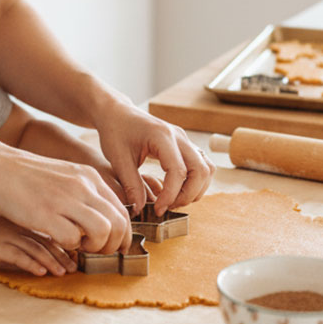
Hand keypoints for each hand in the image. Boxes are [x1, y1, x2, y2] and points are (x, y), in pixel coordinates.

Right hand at [0, 149, 131, 253]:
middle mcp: (82, 186)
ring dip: (95, 247)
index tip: (115, 246)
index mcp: (89, 177)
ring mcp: (65, 199)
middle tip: (99, 252)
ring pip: (102, 231)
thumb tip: (103, 214)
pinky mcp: (45, 214)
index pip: (122, 210)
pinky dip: (71, 247)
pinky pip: (72, 239)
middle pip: (118, 223)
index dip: (123, 234)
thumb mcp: (66, 174)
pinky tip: (60, 242)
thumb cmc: (28, 175)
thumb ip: (85, 191)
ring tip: (81, 248)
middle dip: (114, 244)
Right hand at [0, 207, 77, 276]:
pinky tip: (41, 272)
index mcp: (24, 221)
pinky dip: (32, 264)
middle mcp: (20, 227)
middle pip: (47, 242)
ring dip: (52, 262)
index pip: (50, 232)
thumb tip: (38, 248)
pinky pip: (18, 256)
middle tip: (74, 268)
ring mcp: (9, 236)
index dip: (64, 245)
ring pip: (36, 249)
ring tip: (63, 273)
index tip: (74, 257)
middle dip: (63, 256)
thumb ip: (23, 233)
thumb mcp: (7, 223)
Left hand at [93, 100, 214, 214]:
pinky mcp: (185, 145)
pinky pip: (202, 166)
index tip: (158, 209)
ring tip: (173, 200)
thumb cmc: (116, 131)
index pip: (178, 171)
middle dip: (187, 195)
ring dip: (195, 189)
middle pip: (200, 171)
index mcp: (162, 136)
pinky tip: (177, 190)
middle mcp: (179, 137)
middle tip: (167, 207)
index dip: (171, 195)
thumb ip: (131, 185)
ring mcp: (185, 140)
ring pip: (206, 169)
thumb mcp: (118, 159)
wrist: (118, 113)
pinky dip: (195, 182)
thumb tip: (141, 209)